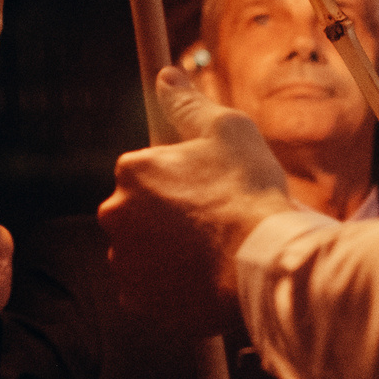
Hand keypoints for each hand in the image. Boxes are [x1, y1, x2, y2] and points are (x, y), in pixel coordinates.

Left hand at [97, 67, 294, 336]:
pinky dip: (170, 288)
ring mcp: (124, 261)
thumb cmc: (249, 190)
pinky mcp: (137, 302)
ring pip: (143, 252)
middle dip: (168, 217)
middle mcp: (115, 214)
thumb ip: (187, 103)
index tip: (210, 191)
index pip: (146, 171)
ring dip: (167, 253)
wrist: (262, 261)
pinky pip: (150, 291)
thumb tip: (166, 76)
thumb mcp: (227, 129)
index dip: (181, 180)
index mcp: (132, 170)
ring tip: (211, 254)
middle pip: (139, 213)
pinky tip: (202, 280)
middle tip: (212, 223)